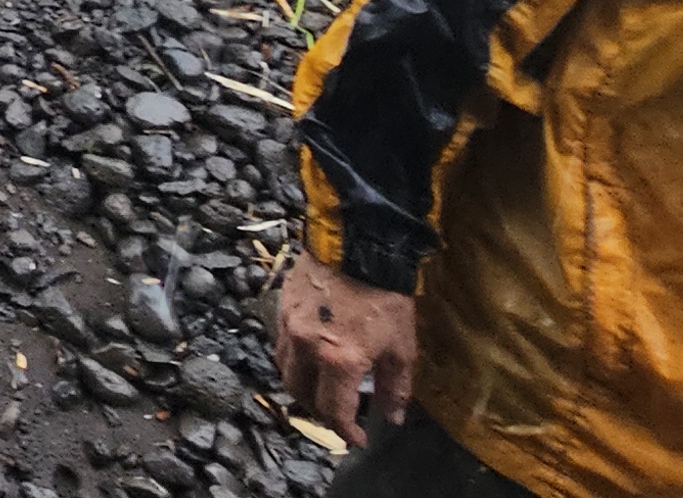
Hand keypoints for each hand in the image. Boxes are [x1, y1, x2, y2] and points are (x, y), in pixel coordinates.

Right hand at [271, 252, 418, 443]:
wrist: (356, 244)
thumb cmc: (384, 296)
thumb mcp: (401, 346)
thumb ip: (395, 387)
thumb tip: (392, 417)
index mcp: (339, 361)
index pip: (335, 411)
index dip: (346, 431)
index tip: (358, 439)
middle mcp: (307, 349)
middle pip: (302, 396)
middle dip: (321, 412)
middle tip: (340, 413)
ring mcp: (289, 328)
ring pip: (286, 372)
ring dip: (303, 388)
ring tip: (322, 388)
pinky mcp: (281, 309)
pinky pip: (281, 346)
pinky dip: (294, 361)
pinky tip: (310, 356)